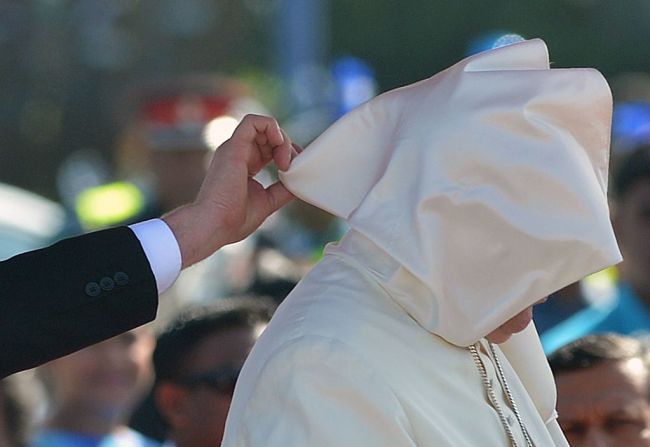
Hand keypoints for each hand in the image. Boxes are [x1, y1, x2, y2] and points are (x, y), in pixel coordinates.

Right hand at [162, 114, 299, 267]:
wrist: (215, 225)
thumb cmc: (234, 220)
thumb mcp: (267, 202)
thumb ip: (282, 190)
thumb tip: (298, 182)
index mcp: (245, 165)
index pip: (269, 147)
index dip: (286, 152)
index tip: (295, 168)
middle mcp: (238, 153)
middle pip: (268, 135)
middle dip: (286, 146)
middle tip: (291, 167)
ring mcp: (234, 148)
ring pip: (263, 125)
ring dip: (281, 139)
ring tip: (284, 161)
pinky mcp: (234, 146)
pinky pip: (253, 122)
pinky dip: (271, 126)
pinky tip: (278, 144)